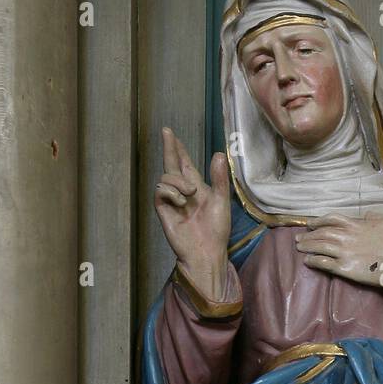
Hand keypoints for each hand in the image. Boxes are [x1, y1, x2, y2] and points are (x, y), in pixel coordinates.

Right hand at [154, 127, 230, 300]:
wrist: (206, 251)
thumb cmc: (216, 230)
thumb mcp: (222, 201)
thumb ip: (219, 179)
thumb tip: (218, 154)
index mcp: (197, 187)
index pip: (185, 164)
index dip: (178, 149)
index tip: (171, 135)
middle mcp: (182, 191)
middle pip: (171, 164)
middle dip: (169, 148)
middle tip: (166, 132)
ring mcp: (172, 201)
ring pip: (166, 177)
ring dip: (178, 181)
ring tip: (190, 194)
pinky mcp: (163, 210)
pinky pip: (160, 191)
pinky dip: (171, 192)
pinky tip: (181, 202)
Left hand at [295, 213, 382, 303]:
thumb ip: (374, 217)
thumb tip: (366, 214)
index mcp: (357, 224)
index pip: (331, 219)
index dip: (318, 221)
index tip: (310, 224)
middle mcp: (347, 237)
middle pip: (322, 233)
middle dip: (308, 235)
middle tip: (299, 238)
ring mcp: (345, 253)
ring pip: (319, 247)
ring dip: (307, 246)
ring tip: (299, 248)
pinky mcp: (346, 269)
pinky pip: (324, 263)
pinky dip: (313, 261)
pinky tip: (307, 261)